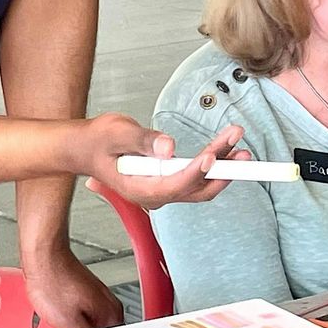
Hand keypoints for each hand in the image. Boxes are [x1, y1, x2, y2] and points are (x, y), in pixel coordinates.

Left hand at [22, 245, 123, 327]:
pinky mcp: (86, 292)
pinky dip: (71, 317)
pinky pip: (82, 314)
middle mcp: (110, 303)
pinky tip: (58, 314)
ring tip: (60, 323)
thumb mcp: (67, 323)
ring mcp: (98, 296)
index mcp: (112, 313)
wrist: (44, 256)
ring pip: (90, 325)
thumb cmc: (54, 281)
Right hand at [82, 112, 247, 209]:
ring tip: (240, 145)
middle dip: (221, 170)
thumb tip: (167, 147)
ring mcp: (163, 189)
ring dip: (222, 167)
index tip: (212, 156)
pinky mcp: (168, 180)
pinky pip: (195, 177)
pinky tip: (226, 150)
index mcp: (139, 188)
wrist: (87, 147)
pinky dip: (213, 163)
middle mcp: (154, 194)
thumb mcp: (116, 133)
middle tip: (240, 149)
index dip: (195, 172)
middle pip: (195, 188)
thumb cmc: (98, 141)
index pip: (174, 184)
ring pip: (199, 184)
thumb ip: (143, 140)